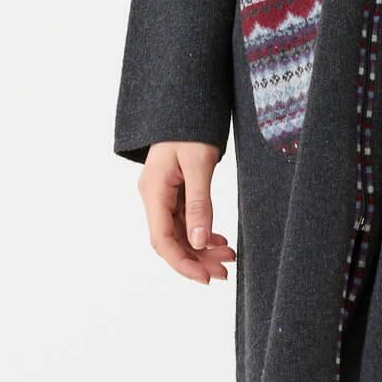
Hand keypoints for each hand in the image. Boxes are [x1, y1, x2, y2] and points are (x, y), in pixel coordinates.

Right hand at [139, 141, 236, 282]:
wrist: (184, 104)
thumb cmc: (190, 128)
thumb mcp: (199, 163)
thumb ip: (199, 203)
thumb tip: (199, 242)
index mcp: (154, 191)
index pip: (163, 240)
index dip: (183, 263)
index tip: (206, 277)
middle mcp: (154, 196)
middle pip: (171, 241)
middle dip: (196, 260)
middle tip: (225, 272)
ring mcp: (163, 195)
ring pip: (180, 233)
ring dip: (202, 249)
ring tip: (228, 258)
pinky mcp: (174, 191)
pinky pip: (185, 220)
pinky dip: (202, 233)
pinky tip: (219, 240)